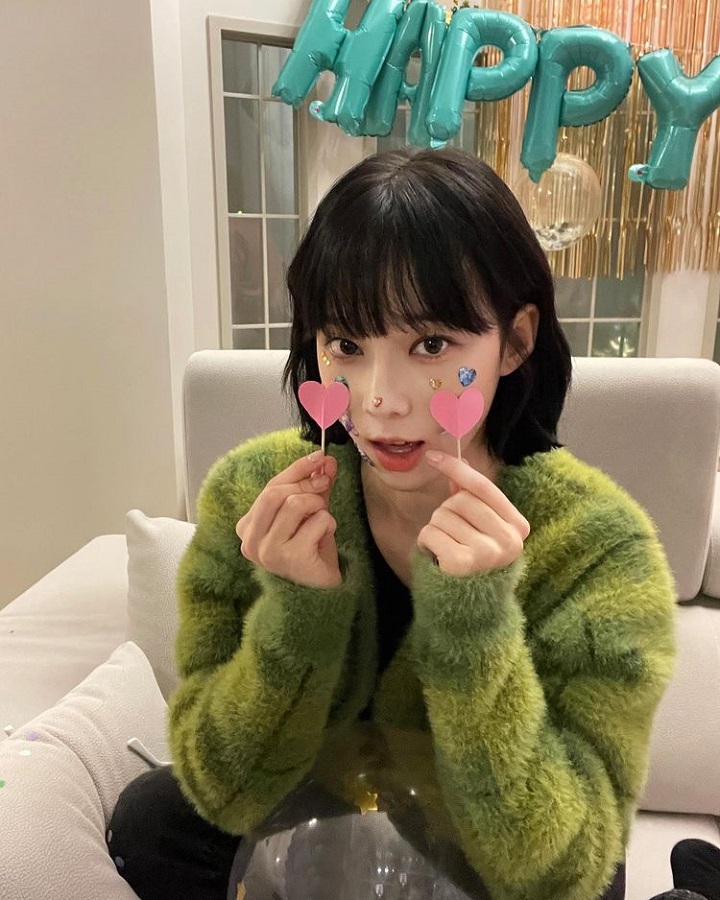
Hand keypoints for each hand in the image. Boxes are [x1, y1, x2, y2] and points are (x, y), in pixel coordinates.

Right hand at [236, 450, 340, 588]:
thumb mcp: (308, 513)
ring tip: (322, 522)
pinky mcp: (291, 559)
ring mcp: (268, 552)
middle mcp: (251, 541)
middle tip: (324, 486)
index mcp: (248, 527)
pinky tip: (324, 539)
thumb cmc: (310, 550)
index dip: (296, 469)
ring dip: (318, 506)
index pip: (270, 488)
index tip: (318, 457)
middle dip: (306, 485)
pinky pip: (316, 522)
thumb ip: (312, 486)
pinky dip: (328, 524)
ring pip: (295, 504)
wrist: (321, 589)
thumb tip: (324, 460)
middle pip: (276, 493)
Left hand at [417, 451, 529, 576]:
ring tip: (447, 547)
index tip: (432, 457)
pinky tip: (437, 556)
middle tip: (452, 533)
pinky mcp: (462, 564)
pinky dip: (426, 542)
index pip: (483, 487)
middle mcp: (508, 541)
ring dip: (435, 528)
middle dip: (447, 512)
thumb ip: (471, 496)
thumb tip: (460, 460)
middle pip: (460, 501)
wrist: (469, 605)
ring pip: (442, 516)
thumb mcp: (480, 526)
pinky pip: (430, 534)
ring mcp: (487, 553)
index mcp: (518, 526)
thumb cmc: (474, 557)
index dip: (457, 469)